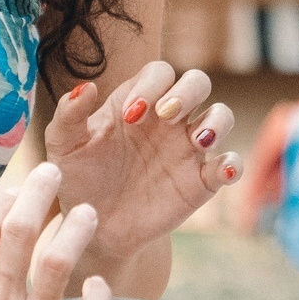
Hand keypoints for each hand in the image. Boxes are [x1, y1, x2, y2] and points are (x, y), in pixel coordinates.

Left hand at [47, 62, 239, 265]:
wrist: (95, 227)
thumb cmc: (79, 178)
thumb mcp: (64, 147)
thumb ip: (69, 114)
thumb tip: (87, 86)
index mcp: (138, 102)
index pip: (159, 73)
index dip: (151, 85)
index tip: (129, 116)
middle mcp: (168, 120)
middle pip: (197, 83)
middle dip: (187, 92)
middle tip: (165, 114)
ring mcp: (188, 148)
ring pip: (221, 116)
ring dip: (216, 122)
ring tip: (199, 139)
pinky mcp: (202, 182)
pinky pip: (230, 164)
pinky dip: (234, 164)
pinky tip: (224, 170)